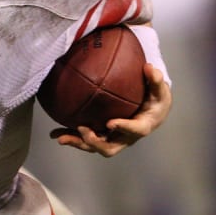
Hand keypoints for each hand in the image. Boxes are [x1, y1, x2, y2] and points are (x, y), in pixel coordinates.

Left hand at [50, 63, 171, 156]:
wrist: (152, 112)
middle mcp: (125, 138)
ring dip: (77, 142)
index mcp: (142, 127)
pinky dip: (71, 136)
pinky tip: (55, 133)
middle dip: (94, 141)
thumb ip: (155, 80)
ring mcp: (112, 138)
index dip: (123, 127)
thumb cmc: (156, 100)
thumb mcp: (159, 89)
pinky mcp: (102, 135)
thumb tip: (149, 67)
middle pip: (109, 147)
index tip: (111, 122)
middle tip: (82, 129)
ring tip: (61, 137)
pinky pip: (85, 139)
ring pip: (94, 146)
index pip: (135, 130)